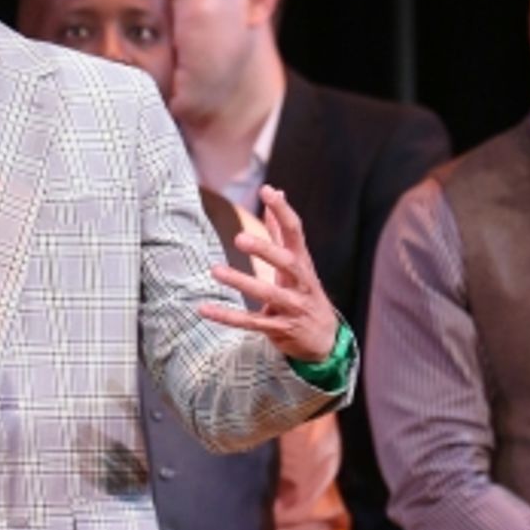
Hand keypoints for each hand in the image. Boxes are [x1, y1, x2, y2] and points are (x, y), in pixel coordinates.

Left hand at [198, 185, 338, 360]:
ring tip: (215, 271)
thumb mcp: (298, 262)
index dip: (283, 211)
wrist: (325, 339)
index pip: (296, 232)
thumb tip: (279, 191)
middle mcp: (301, 284)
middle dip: (265, 251)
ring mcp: (292, 308)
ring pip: (268, 294)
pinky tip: (204, 309)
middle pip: (286, 263)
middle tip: (240, 238)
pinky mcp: (279, 329)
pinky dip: (227, 317)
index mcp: (303, 264)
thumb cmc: (305, 293)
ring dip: (242, 282)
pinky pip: (251, 323)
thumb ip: (282, 230)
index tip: (268, 190)